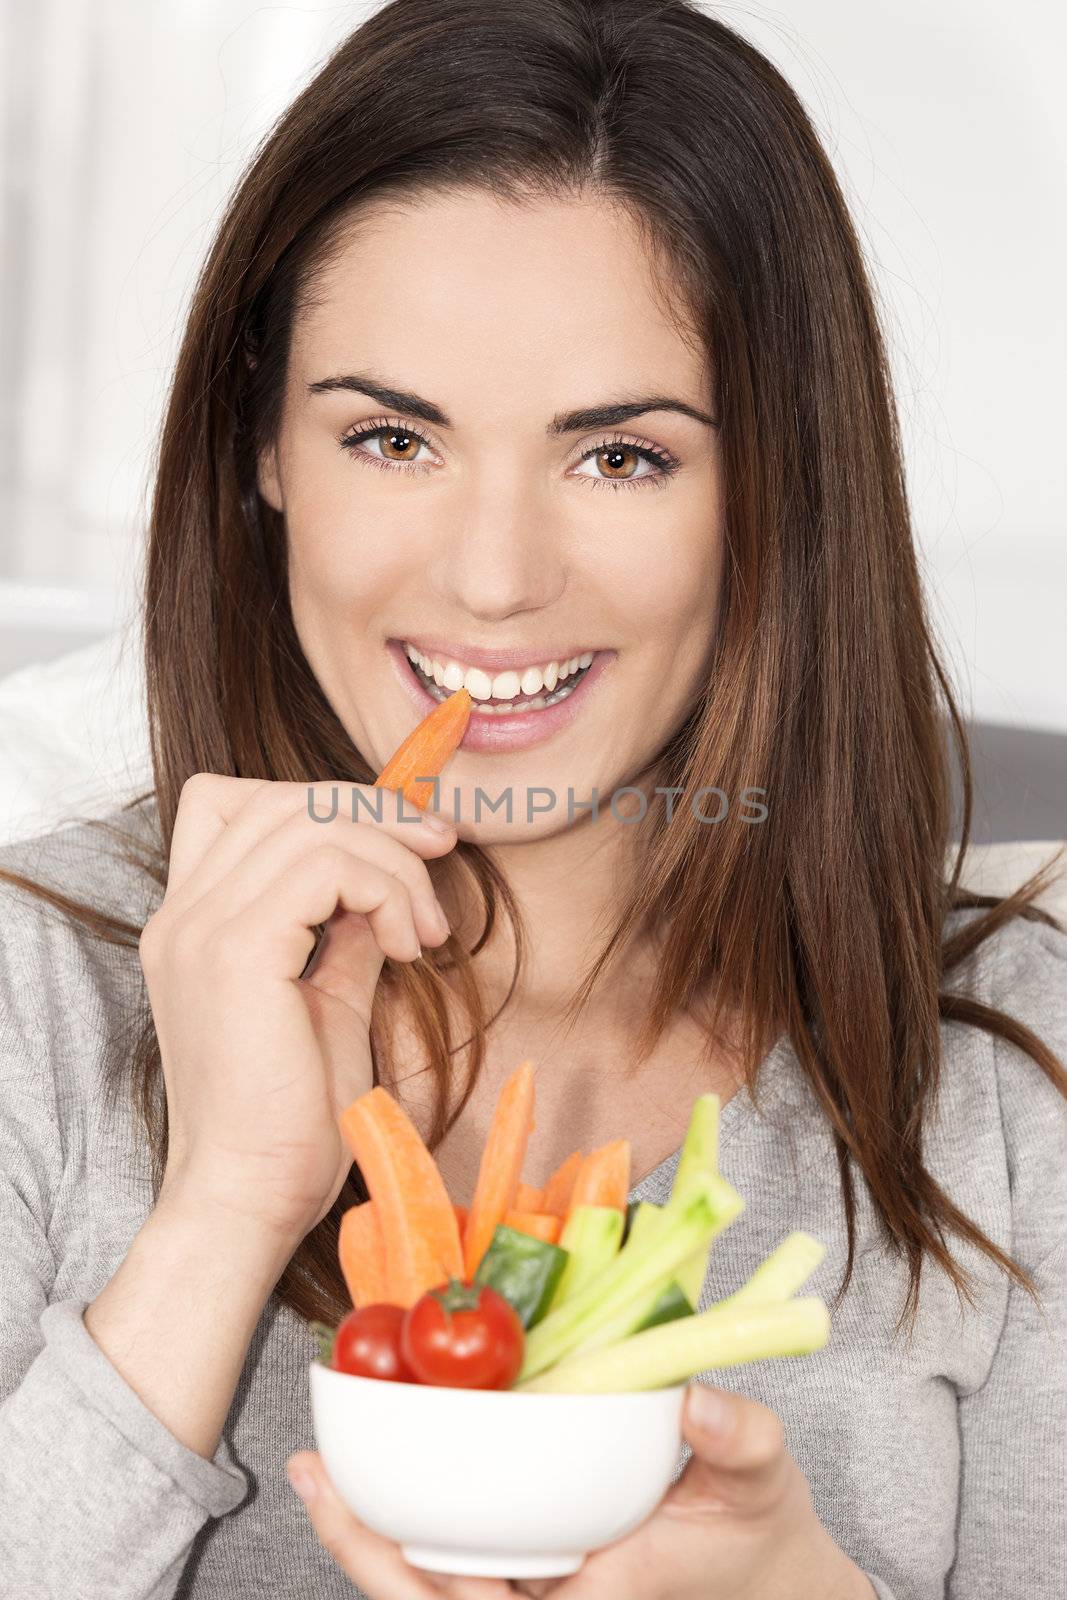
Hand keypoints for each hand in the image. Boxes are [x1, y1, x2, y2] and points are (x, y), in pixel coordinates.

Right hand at [140, 773, 456, 1242]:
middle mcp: (183, 914)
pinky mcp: (236, 951)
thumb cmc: (288, 1122)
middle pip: (283, 799)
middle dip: (378, 814)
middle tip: (440, 856)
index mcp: (194, 924)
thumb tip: (391, 889)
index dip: (323, 803)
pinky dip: (386, 889)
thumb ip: (347, 937)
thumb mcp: (329, 1003)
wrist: (249, 1200)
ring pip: (311, 821)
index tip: (402, 842)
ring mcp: (201, 928)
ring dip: (393, 859)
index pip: (236, 803)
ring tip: (426, 930)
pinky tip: (409, 946)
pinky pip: (326, 865)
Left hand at [286, 1385, 875, 1598]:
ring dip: (367, 1533)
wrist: (765, 1577)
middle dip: (365, 1550)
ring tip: (316, 1470)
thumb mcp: (761, 1481)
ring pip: (426, 1584)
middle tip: (314, 1478)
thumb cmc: (756, 1534)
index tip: (384, 1523)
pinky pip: (447, 1554)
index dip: (428, 1574)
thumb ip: (739, 1441)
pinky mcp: (525, 1567)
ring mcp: (529, 1589)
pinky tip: (370, 1473)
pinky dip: (401, 1517)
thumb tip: (699, 1403)